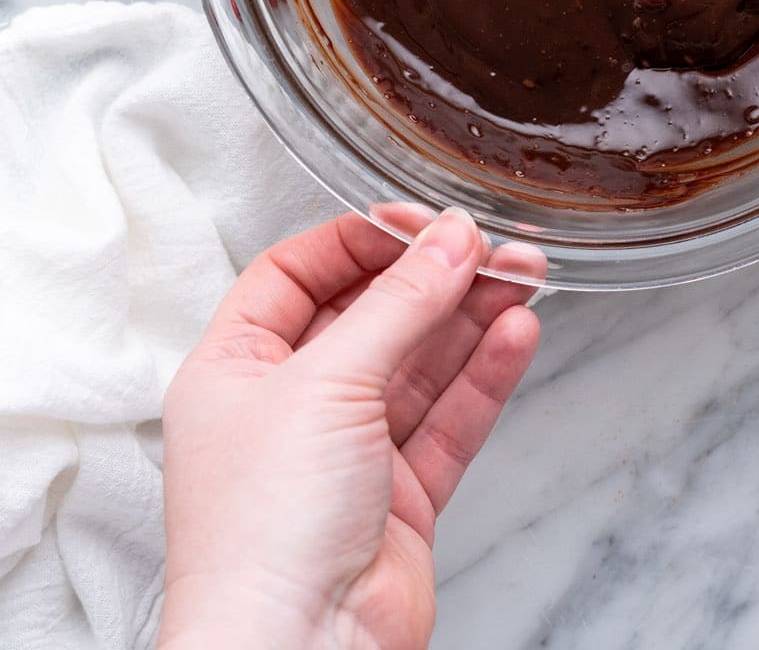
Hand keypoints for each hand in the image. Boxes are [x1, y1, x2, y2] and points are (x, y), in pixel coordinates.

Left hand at [156, 207, 542, 649]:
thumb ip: (398, 305)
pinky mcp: (399, 497)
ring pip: (420, 364)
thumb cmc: (261, 536)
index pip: (298, 275)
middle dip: (434, 278)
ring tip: (523, 276)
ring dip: (471, 319)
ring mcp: (347, 454)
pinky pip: (448, 418)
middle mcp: (288, 408)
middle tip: (491, 246)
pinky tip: (514, 336)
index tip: (419, 223)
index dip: (359, 243)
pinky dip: (484, 375)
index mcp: (235, 370)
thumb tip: (447, 242)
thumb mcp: (326, 384)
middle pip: (370, 316)